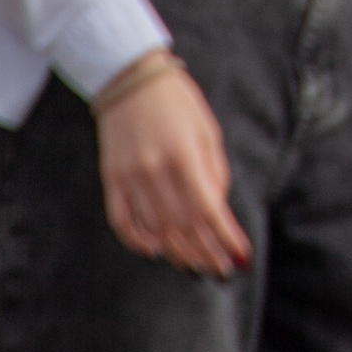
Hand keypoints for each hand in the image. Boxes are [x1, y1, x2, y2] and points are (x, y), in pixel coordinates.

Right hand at [97, 59, 250, 277]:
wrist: (131, 80)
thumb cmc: (179, 103)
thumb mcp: (208, 130)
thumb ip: (214, 171)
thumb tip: (217, 210)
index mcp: (185, 156)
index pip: (209, 210)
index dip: (225, 238)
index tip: (240, 257)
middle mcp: (156, 171)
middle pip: (183, 227)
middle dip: (206, 252)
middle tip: (222, 270)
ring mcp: (130, 178)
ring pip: (156, 229)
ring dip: (179, 253)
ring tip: (197, 267)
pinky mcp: (111, 180)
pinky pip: (123, 221)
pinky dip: (139, 241)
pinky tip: (157, 251)